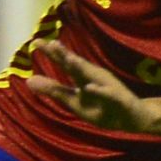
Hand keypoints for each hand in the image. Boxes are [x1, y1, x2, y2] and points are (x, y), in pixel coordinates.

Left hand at [28, 40, 155, 132]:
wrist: (132, 118)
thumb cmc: (100, 108)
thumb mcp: (73, 101)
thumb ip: (53, 90)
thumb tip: (28, 81)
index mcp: (82, 77)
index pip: (65, 63)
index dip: (52, 53)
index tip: (36, 42)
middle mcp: (94, 78)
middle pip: (77, 65)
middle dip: (65, 55)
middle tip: (51, 43)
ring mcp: (106, 87)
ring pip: (92, 76)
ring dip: (81, 67)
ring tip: (68, 58)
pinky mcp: (118, 99)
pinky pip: (107, 95)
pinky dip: (99, 91)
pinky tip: (89, 88)